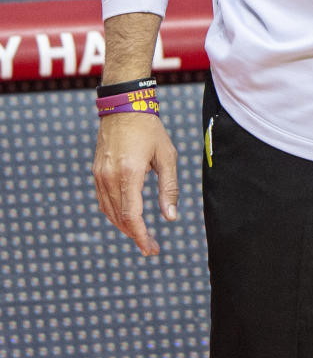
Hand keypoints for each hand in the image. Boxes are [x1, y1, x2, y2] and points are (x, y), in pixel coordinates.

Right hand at [93, 113, 178, 255]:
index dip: (142, 237)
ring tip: (141, 235)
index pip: (133, 217)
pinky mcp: (96, 173)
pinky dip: (114, 214)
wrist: (124, 106)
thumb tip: (170, 218)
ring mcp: (100, 176)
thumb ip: (169, 188)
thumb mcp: (166, 156)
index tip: (151, 250)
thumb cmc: (150, 129)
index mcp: (129, 174)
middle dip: (136, 236)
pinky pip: (103, 201)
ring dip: (124, 227)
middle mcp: (110, 178)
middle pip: (120, 219)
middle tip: (151, 247)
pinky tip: (126, 217)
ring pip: (109, 212)